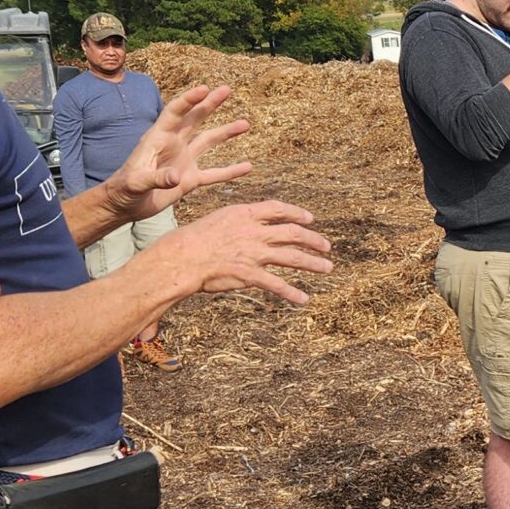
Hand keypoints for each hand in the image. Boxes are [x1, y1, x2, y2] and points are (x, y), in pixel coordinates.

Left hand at [105, 84, 256, 220]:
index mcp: (158, 138)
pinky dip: (230, 171)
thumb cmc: (124, 189)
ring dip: (225, 132)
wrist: (124, 205)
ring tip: (245, 124)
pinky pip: (214, 174)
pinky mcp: (190, 180)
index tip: (204, 89)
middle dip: (210, 104)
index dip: (189, 100)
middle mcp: (174, 144)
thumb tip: (177, 177)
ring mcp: (184, 161)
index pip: (175, 113)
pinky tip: (248, 167)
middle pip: (195, 119)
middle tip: (226, 90)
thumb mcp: (137, 182)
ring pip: (208, 142)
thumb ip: (156, 177)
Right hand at [158, 200, 333, 304]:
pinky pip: (276, 284)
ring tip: (328, 268)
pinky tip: (304, 299)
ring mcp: (253, 253)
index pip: (278, 209)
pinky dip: (292, 293)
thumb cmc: (194, 239)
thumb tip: (252, 221)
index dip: (297, 213)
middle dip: (313, 240)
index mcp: (245, 214)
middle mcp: (253, 232)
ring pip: (292, 257)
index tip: (310, 219)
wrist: (181, 257)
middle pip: (292, 233)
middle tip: (327, 246)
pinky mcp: (249, 274)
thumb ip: (239, 221)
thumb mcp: (219, 219)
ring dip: (313, 263)